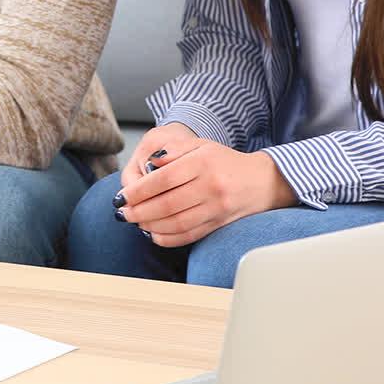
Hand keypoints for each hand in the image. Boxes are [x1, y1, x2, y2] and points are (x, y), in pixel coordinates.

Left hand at [117, 133, 296, 247]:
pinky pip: (190, 235)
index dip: (139, 190)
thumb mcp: (200, 146)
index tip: (122, 196)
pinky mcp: (219, 224)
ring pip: (177, 222)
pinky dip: (168, 238)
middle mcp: (211, 186)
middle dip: (139, 211)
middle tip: (122, 213)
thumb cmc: (225, 162)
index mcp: (203, 163)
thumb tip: (149, 163)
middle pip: (168, 203)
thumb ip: (174, 151)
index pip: (164, 179)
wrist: (262, 181)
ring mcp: (217, 208)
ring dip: (150, 226)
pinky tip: (153, 234)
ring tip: (135, 222)